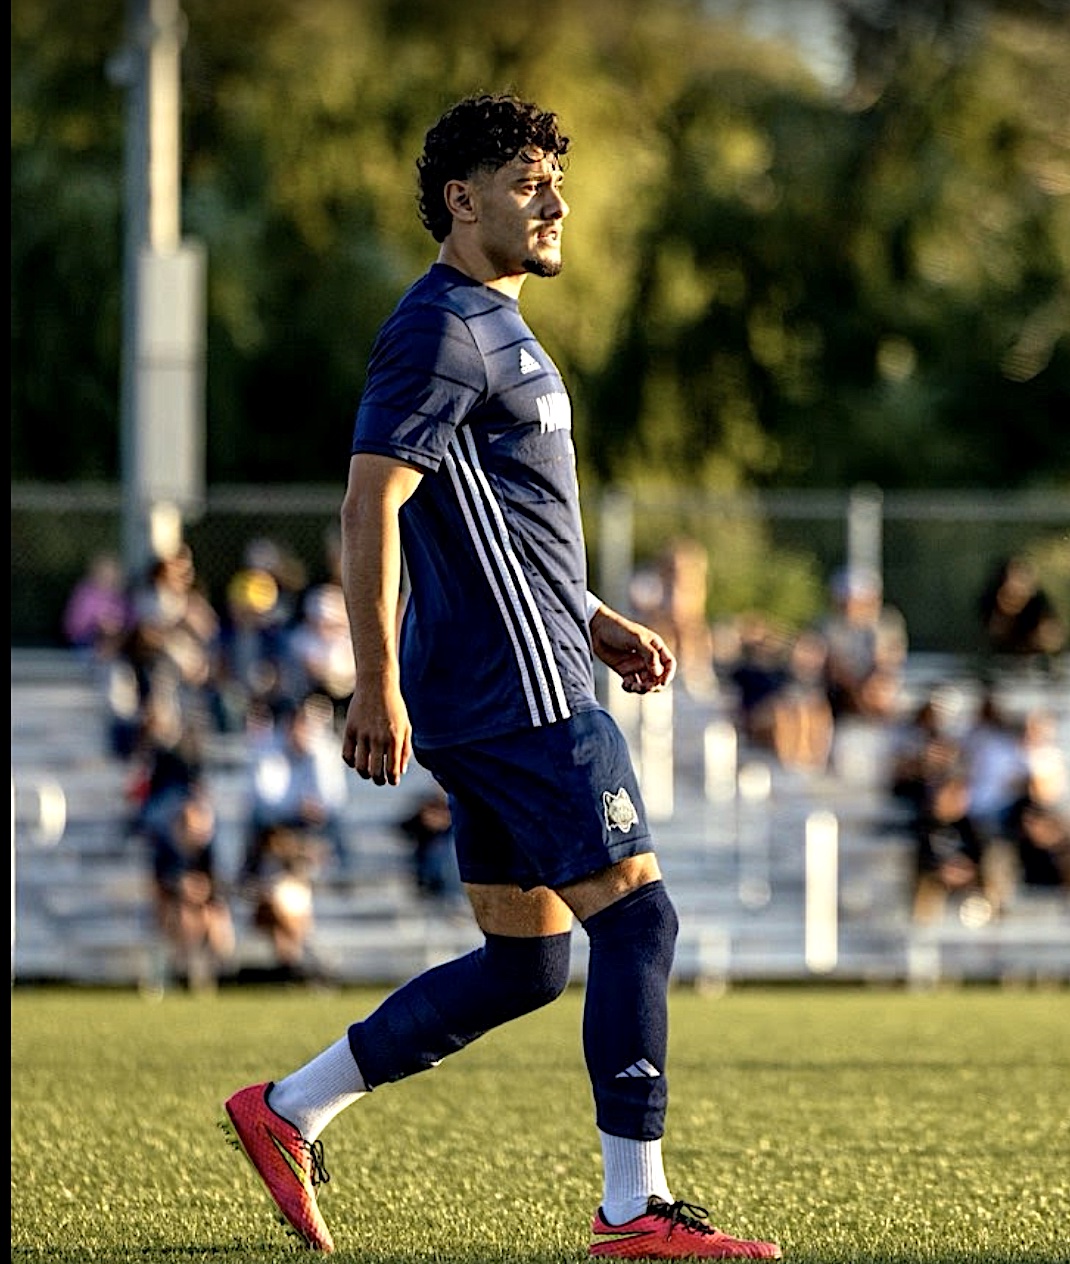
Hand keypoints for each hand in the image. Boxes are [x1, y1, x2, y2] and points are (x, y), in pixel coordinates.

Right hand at [341, 671, 412, 785]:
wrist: (376, 684)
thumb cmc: (394, 707)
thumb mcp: (406, 726)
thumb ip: (405, 749)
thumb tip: (400, 771)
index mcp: (394, 738)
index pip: (392, 770)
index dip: (393, 780)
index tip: (393, 781)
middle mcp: (378, 738)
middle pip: (376, 772)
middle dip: (379, 781)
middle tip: (380, 780)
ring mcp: (362, 734)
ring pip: (360, 767)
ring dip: (365, 774)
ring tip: (368, 773)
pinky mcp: (350, 729)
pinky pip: (347, 755)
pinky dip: (351, 762)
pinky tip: (357, 760)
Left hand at [590, 605, 676, 693]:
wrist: (596, 629)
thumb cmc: (618, 629)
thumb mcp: (636, 639)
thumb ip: (649, 655)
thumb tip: (658, 673)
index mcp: (655, 647)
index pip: (669, 663)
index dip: (668, 674)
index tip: (662, 683)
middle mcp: (648, 657)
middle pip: (658, 677)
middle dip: (654, 685)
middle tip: (646, 687)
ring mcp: (636, 665)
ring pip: (645, 682)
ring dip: (642, 688)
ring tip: (634, 687)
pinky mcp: (624, 670)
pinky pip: (632, 684)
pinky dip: (630, 688)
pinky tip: (625, 685)